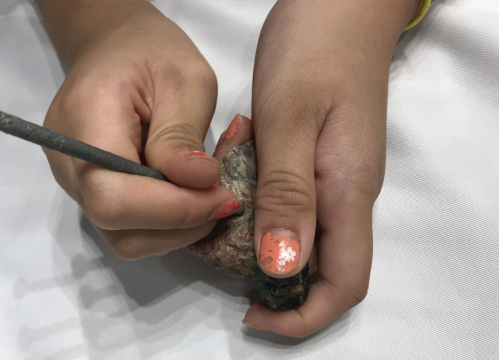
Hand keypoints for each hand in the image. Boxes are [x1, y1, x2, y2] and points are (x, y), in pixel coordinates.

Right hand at [37, 0, 239, 257]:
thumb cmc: (151, 52)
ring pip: (123, 236)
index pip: (113, 197)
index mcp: (85, 122)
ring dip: (176, 229)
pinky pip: (126, 226)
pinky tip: (189, 196)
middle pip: (115, 226)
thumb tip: (198, 184)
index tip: (222, 197)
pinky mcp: (89, 190)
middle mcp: (68, 162)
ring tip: (209, 196)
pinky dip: (165, 224)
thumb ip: (183, 134)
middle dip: (179, 224)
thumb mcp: (185, 79)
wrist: (115, 47)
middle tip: (223, 199)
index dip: (171, 210)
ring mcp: (74, 181)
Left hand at [242, 0, 421, 336]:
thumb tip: (281, 267)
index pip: (343, 283)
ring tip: (214, 219)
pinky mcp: (316, 160)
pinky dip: (256, 206)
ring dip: (257, 241)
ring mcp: (332, 177)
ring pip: (299, 237)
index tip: (253, 316)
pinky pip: (288, 204)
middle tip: (220, 262)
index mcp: (348, 192)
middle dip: (273, 284)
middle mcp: (345, 194)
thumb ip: (289, 194)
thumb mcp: (291, 120)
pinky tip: (229, 182)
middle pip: (320, 268)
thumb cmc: (315, 52)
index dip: (302, 315)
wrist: (336, 6)